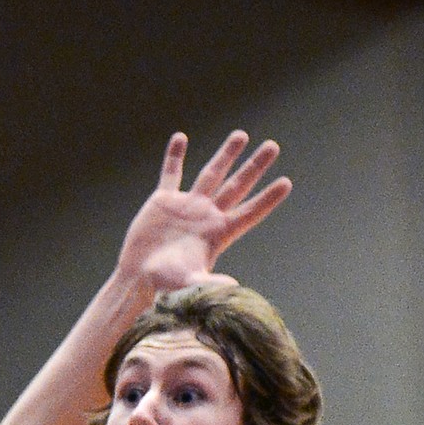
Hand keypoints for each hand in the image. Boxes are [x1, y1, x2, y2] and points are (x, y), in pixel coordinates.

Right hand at [116, 130, 290, 295]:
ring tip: (241, 135)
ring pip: (211, 174)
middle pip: (237, 186)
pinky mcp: (163, 202)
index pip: (249, 212)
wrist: (138, 280)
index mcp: (217, 233)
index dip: (268, 198)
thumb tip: (232, 289)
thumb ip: (210, 284)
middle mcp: (206, 216)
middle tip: (273, 147)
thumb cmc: (164, 286)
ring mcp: (186, 206)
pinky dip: (174, 156)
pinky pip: (171, 173)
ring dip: (226, 154)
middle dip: (254, 166)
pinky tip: (180, 138)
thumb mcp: (190, 284)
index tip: (286, 183)